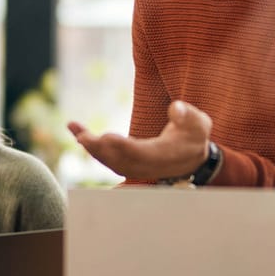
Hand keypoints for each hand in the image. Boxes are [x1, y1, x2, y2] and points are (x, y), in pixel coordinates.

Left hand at [68, 100, 211, 181]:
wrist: (192, 156)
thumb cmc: (194, 134)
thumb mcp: (199, 122)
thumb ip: (188, 115)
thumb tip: (176, 108)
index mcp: (165, 155)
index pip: (141, 154)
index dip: (123, 147)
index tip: (107, 137)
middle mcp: (147, 165)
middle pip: (119, 161)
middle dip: (100, 150)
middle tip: (82, 136)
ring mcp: (136, 168)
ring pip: (109, 161)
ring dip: (91, 147)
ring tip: (75, 128)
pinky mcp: (127, 164)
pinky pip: (106, 157)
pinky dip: (90, 145)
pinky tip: (75, 129)